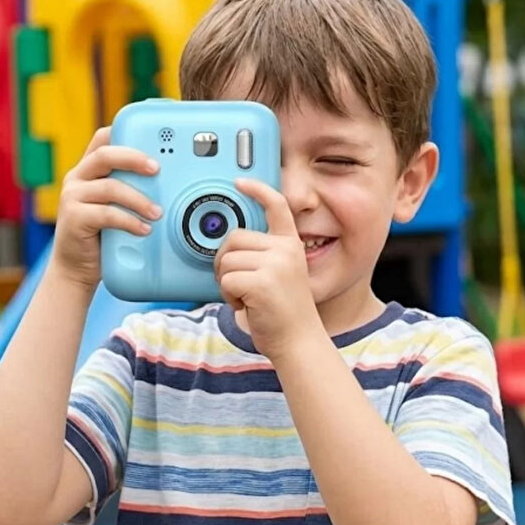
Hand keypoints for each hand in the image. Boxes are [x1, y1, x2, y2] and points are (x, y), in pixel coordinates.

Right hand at [50, 127, 161, 290]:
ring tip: (157, 212)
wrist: (76, 268)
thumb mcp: (118, 207)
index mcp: (89, 169)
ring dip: (139, 199)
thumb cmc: (102, 236)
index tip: (153, 139)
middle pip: (105, 155)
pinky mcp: (74, 218)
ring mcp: (73, 197)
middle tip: (157, 169)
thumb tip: (169, 184)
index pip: (103, 139)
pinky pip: (107, 214)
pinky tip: (144, 229)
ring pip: (110, 187)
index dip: (125, 132)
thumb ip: (132, 191)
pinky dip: (129, 221)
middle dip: (134, 158)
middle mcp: (77, 177)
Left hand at [213, 178, 321, 360]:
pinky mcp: (262, 282)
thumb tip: (228, 248)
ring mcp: (275, 265)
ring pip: (226, 260)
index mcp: (291, 245)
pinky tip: (247, 306)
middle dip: (226, 261)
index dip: (258, 191)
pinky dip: (229, 296)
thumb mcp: (279, 276)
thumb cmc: (284, 315)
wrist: (299, 342)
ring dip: (227, 283)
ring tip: (248, 298)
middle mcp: (285, 250)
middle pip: (233, 238)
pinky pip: (227, 280)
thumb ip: (262, 257)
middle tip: (238, 284)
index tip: (241, 182)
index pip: (277, 207)